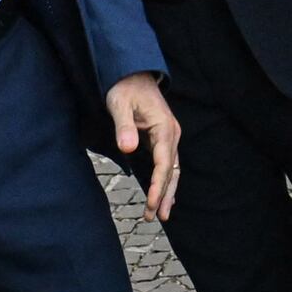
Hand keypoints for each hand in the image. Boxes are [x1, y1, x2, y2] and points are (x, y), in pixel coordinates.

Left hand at [101, 73, 181, 221]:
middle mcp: (172, 134)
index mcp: (164, 128)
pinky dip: (166, 182)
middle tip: (155, 218)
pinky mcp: (163, 139)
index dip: (158, 186)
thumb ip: (123, 126)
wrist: (133, 73)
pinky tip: (164, 197)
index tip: (152, 204)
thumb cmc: (124, 87)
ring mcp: (169, 137)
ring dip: (166, 193)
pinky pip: (167, 165)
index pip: (163, 164)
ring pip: (172, 171)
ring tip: (160, 215)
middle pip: (171, 172)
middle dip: (163, 196)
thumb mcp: (119, 104)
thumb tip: (128, 149)